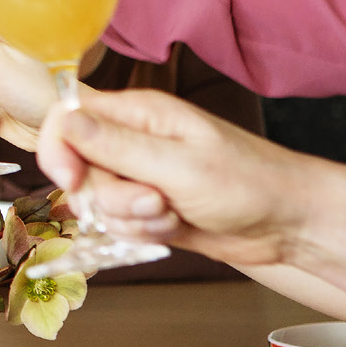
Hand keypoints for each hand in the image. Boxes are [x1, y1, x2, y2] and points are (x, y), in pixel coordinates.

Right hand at [37, 87, 313, 268]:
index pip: (69, 117)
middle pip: (79, 169)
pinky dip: (142, 232)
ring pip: (98, 202)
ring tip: (172, 213)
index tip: (71, 182)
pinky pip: (118, 224)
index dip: (58, 149)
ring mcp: (139, 176)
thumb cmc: (247, 183)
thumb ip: (117, 146)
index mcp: (138, 113)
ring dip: (131, 218)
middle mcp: (133, 141)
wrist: (287, 224)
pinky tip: (176, 226)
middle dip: (111, 196)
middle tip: (155, 200)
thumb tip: (66, 120)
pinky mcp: (147, 208)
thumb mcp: (178, 164)